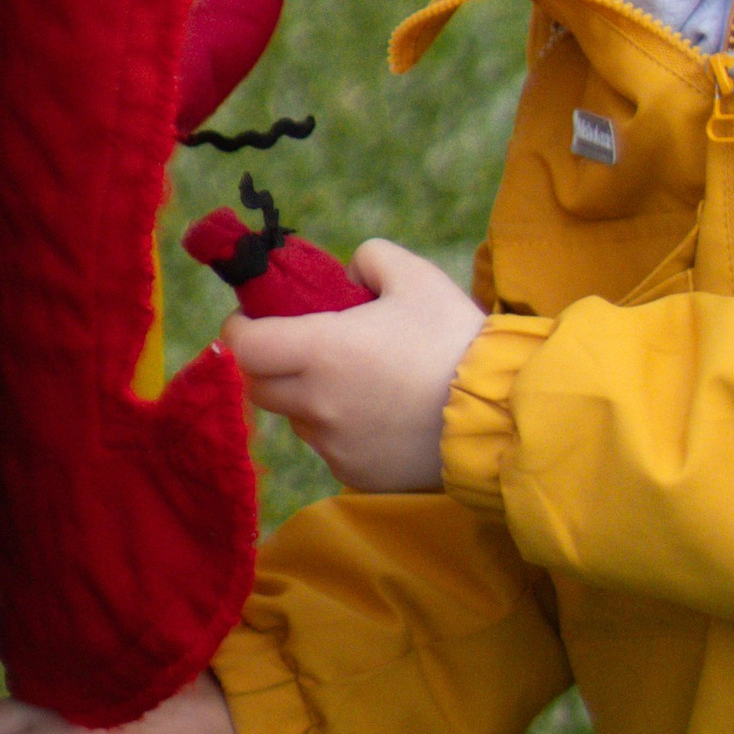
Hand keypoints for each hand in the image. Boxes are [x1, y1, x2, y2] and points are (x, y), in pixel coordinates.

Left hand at [229, 238, 486, 489]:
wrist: (494, 412)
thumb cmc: (450, 337)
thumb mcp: (413, 275)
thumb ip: (368, 259)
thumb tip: (346, 278)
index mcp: (320, 351)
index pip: (243, 347)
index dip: (239, 328)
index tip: (253, 316)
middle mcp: (315, 404)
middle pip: (257, 387)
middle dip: (267, 362)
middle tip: (298, 343)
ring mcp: (332, 445)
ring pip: (295, 418)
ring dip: (305, 396)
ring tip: (354, 378)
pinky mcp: (354, 473)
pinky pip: (329, 446)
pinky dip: (339, 427)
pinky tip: (379, 411)